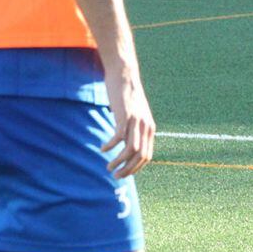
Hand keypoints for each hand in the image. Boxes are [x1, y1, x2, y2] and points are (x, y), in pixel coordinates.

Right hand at [102, 64, 155, 178]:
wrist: (125, 75)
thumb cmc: (127, 96)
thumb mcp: (135, 114)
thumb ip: (134, 129)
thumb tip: (127, 145)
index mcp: (149, 128)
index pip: (146, 156)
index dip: (135, 168)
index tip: (124, 174)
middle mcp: (146, 126)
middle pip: (140, 156)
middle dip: (128, 170)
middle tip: (115, 176)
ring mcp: (136, 121)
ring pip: (130, 150)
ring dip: (119, 162)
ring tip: (108, 167)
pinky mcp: (125, 116)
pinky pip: (118, 137)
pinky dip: (110, 146)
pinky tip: (102, 148)